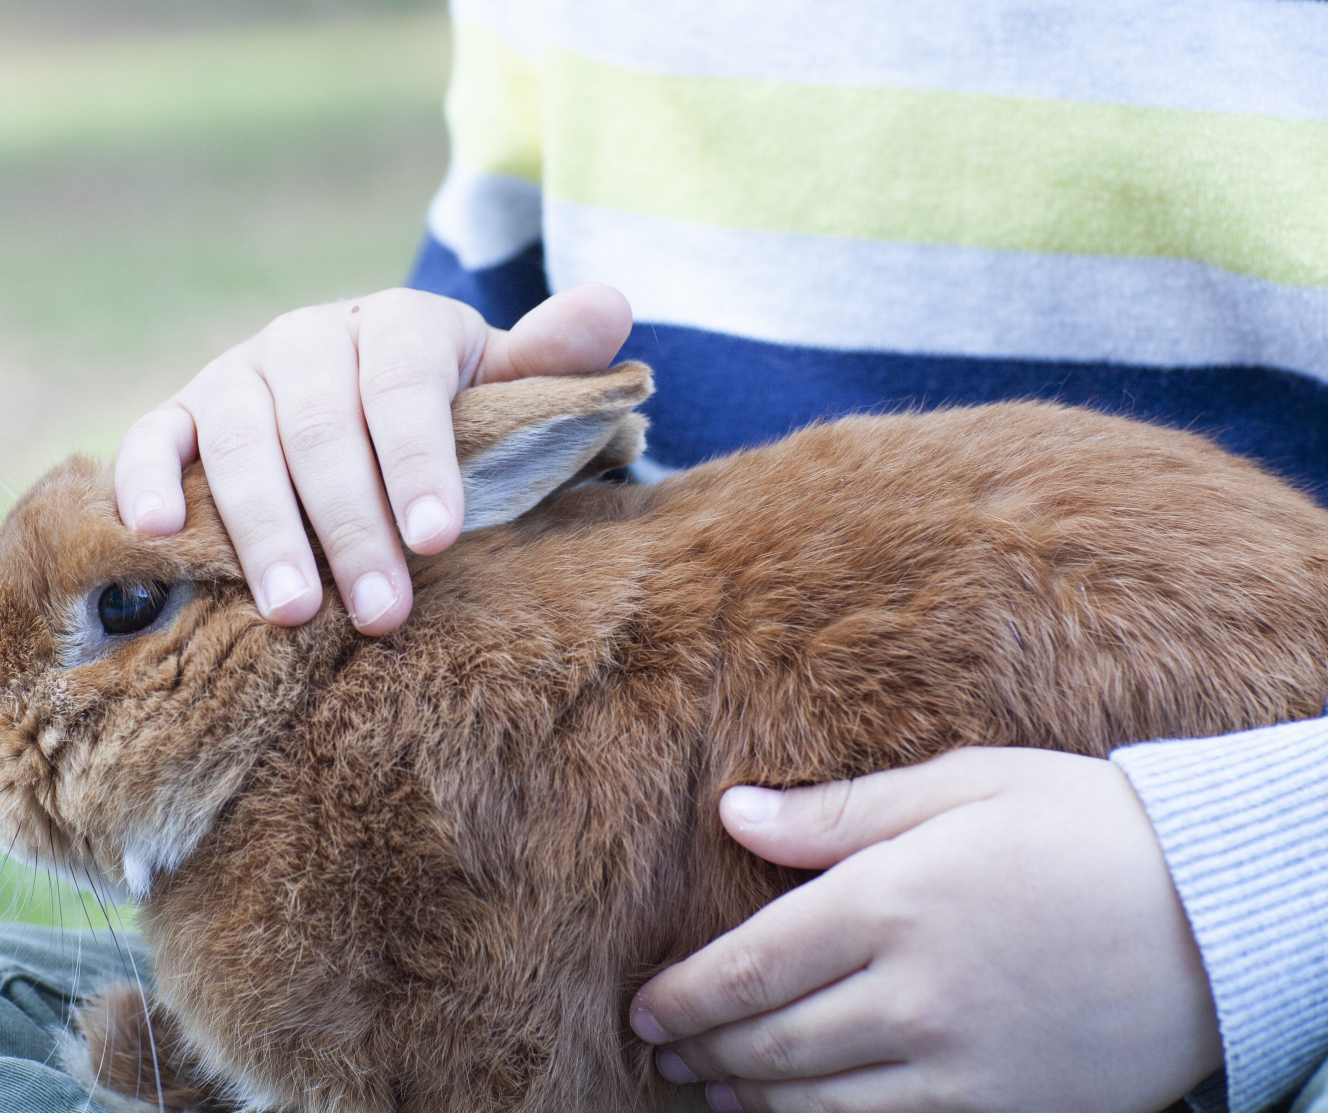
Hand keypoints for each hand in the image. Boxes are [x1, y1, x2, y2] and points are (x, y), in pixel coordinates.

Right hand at [115, 284, 631, 633]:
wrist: (361, 400)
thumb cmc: (447, 414)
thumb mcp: (503, 385)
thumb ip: (547, 360)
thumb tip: (612, 307)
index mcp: (396, 325)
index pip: (403, 385)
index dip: (419, 459)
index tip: (438, 537)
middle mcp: (309, 338)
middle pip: (321, 427)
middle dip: (350, 523)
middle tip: (380, 609)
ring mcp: (238, 373)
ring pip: (236, 441)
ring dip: (262, 526)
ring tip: (292, 608)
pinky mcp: (181, 412)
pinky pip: (151, 438)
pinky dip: (144, 477)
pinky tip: (156, 533)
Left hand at [629, 748, 1221, 1112]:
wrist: (1223, 914)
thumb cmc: (1085, 828)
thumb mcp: (963, 785)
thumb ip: (838, 812)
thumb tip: (733, 813)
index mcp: (892, 903)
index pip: (749, 968)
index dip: (682, 997)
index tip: (642, 1006)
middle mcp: (915, 995)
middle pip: (771, 1043)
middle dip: (701, 1050)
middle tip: (659, 1050)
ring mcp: (963, 1067)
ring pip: (819, 1103)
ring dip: (749, 1098)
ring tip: (710, 1088)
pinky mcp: (1007, 1109)